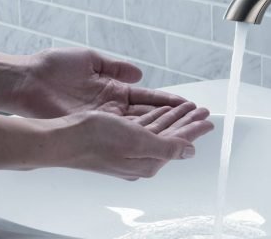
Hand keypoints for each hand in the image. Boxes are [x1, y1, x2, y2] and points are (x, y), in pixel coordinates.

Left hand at [17, 47, 186, 117]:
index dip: (168, 101)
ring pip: (141, 124)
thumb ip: (116, 66)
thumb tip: (140, 73)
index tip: (187, 104)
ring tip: (187, 127)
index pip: (148, 97)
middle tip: (196, 118)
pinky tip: (162, 134)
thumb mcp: (91, 59)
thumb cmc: (53, 67)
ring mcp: (105, 118)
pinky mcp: (94, 125)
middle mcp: (112, 106)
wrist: (26, 80)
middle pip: (150, 113)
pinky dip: (144, 131)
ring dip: (164, 125)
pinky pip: (124, 130)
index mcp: (113, 89)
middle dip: (174, 116)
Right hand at [51, 110, 210, 179]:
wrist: (61, 139)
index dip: (195, 129)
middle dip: (188, 121)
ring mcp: (127, 149)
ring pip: (159, 129)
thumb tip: (190, 151)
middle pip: (171, 136)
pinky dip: (157, 116)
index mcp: (146, 161)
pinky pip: (144, 126)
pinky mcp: (117, 139)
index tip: (208, 120)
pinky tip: (162, 111)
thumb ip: (166, 146)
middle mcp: (139, 157)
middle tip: (203, 111)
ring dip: (175, 117)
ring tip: (189, 109)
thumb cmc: (94, 140)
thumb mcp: (137, 141)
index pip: (179, 142)